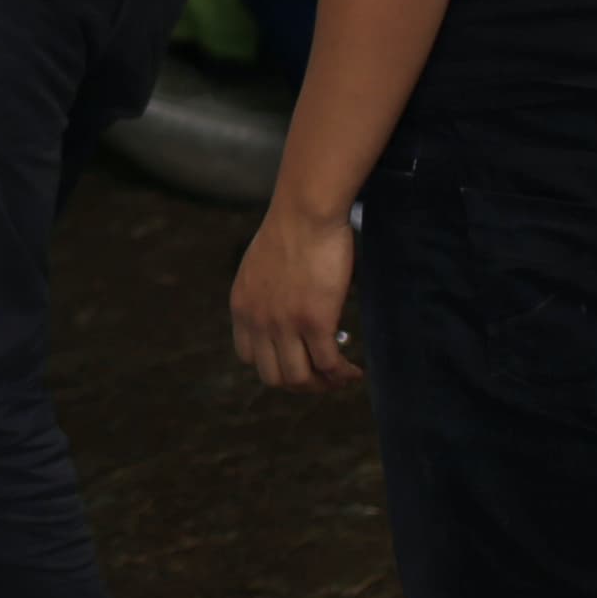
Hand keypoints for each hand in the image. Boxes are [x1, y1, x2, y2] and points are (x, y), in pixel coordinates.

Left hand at [230, 200, 365, 391]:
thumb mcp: (261, 268)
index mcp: (242, 307)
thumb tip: (288, 312)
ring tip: (342, 377)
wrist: (305, 212)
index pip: (249, 357)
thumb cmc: (292, 231)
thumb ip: (266, 295)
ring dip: (323, 385)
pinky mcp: (314, 322)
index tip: (298, 360)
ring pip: (301, 378)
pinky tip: (355, 371)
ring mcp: (284, 324)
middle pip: (274, 376)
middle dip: (301, 383)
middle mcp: (257, 321)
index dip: (275, 365)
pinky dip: (343, 374)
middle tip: (324, 376)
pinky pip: (329, 364)